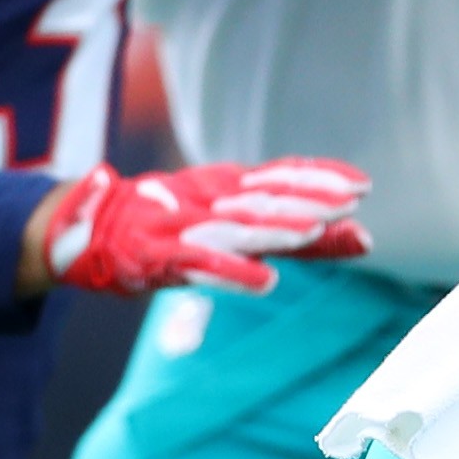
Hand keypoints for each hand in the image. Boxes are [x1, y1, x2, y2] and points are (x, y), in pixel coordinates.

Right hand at [28, 158, 371, 296]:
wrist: (93, 229)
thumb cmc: (176, 227)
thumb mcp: (242, 227)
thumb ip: (299, 237)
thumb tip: (365, 238)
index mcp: (230, 187)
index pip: (282, 177)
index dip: (321, 179)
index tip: (363, 185)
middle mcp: (211, 199)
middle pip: (266, 197)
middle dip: (308, 197)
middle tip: (351, 199)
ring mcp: (184, 225)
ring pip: (238, 226)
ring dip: (276, 228)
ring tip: (312, 231)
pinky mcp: (158, 255)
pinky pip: (200, 264)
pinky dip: (233, 272)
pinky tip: (264, 281)